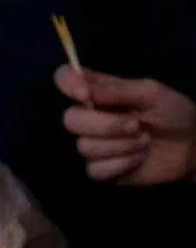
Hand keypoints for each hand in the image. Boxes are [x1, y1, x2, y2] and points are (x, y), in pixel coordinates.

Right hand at [55, 65, 195, 184]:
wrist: (192, 147)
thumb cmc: (173, 114)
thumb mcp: (152, 93)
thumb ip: (118, 89)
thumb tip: (85, 90)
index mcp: (99, 92)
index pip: (65, 78)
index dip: (68, 84)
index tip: (85, 94)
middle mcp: (90, 116)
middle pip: (70, 119)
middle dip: (105, 124)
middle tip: (135, 124)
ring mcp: (93, 144)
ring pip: (85, 147)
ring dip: (121, 145)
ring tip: (144, 141)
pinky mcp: (99, 169)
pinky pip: (95, 169)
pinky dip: (121, 163)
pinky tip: (138, 159)